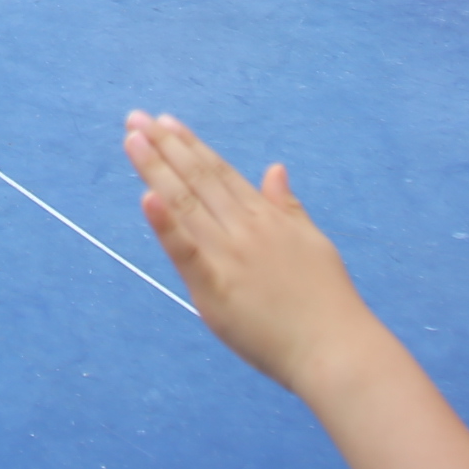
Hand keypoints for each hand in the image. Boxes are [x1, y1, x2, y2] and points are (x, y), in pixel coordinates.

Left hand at [123, 111, 378, 396]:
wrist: (336, 349)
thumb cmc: (328, 302)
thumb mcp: (313, 242)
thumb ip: (287, 206)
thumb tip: (275, 169)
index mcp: (266, 218)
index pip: (220, 173)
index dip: (190, 146)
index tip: (165, 122)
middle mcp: (245, 229)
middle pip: (197, 180)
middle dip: (164, 147)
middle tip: (135, 119)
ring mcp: (230, 256)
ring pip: (186, 204)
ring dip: (156, 170)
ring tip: (132, 141)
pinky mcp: (216, 289)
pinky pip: (186, 252)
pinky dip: (165, 225)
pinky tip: (146, 198)